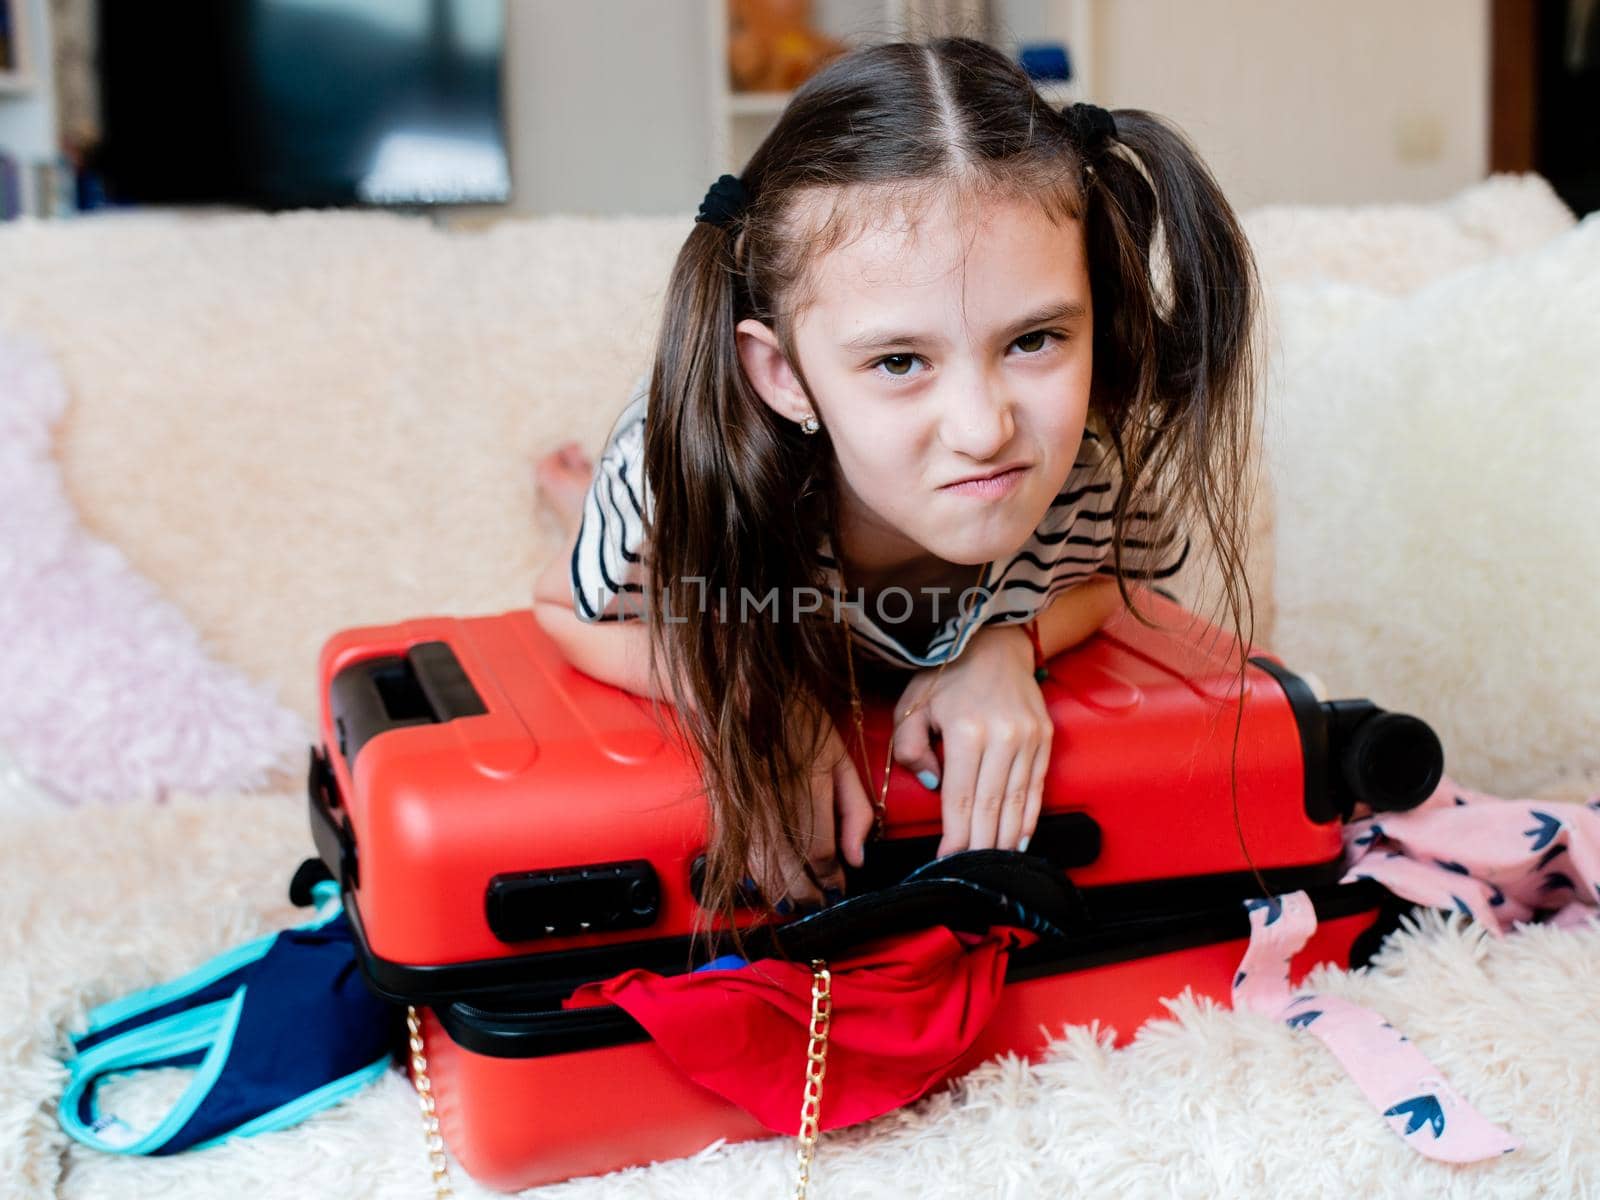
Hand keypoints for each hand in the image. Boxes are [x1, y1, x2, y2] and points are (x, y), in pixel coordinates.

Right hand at [745, 699, 876, 908]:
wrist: (748, 693)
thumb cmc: (801, 722)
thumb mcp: (841, 759)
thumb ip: (856, 811)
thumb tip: (857, 858)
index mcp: (808, 796)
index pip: (823, 858)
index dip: (833, 880)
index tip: (840, 888)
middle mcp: (774, 811)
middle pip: (791, 875)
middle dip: (808, 896)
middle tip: (821, 903)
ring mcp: (745, 812)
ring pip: (761, 872)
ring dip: (780, 894)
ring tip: (796, 903)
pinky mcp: (724, 810)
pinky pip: (735, 855)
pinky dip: (749, 877)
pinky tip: (760, 886)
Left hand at [892, 625, 1050, 857]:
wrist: (997, 642)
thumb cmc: (947, 674)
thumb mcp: (913, 703)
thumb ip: (910, 746)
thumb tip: (931, 783)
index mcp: (966, 731)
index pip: (960, 798)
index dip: (954, 836)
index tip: (946, 861)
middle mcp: (1002, 737)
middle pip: (991, 807)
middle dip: (980, 846)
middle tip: (971, 875)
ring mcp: (1029, 739)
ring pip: (1018, 802)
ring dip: (1007, 839)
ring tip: (995, 866)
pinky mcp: (1045, 739)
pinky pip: (1037, 788)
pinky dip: (1030, 818)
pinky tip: (1022, 841)